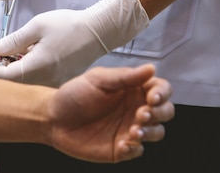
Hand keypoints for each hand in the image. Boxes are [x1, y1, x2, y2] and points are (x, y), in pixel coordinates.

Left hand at [0, 0, 148, 85]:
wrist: (98, 31)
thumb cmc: (68, 25)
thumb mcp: (37, 26)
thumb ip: (13, 40)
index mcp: (37, 67)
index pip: (3, 77)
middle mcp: (45, 80)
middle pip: (13, 83)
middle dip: (0, 69)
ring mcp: (54, 83)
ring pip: (25, 82)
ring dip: (14, 69)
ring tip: (15, 51)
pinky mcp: (60, 81)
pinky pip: (37, 80)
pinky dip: (28, 70)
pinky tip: (31, 55)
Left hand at [47, 64, 173, 162]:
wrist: (54, 118)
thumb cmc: (75, 94)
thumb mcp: (98, 80)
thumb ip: (125, 77)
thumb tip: (152, 68)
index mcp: (133, 89)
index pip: (161, 89)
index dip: (162, 93)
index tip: (152, 97)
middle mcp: (136, 108)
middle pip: (166, 112)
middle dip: (159, 113)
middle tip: (141, 114)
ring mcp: (130, 129)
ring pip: (157, 132)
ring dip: (150, 132)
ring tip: (133, 132)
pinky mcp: (122, 148)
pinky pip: (138, 151)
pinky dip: (134, 149)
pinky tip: (122, 145)